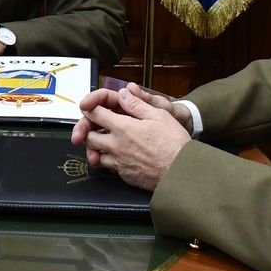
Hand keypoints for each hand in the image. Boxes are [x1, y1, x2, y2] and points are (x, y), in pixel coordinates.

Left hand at [72, 87, 190, 190]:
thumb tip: (123, 94)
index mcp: (122, 128)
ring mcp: (118, 163)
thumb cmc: (173, 143)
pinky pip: (109, 167)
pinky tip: (119, 156)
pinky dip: (109, 160)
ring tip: (105, 141)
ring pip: (95, 154)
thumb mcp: (159, 115)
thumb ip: (137, 104)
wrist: (181, 172)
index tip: (91, 106)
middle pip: (89, 137)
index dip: (89, 107)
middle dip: (89, 130)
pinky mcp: (124, 176)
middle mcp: (116, 146)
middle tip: (95, 125)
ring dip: (97, 147)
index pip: (93, 114)